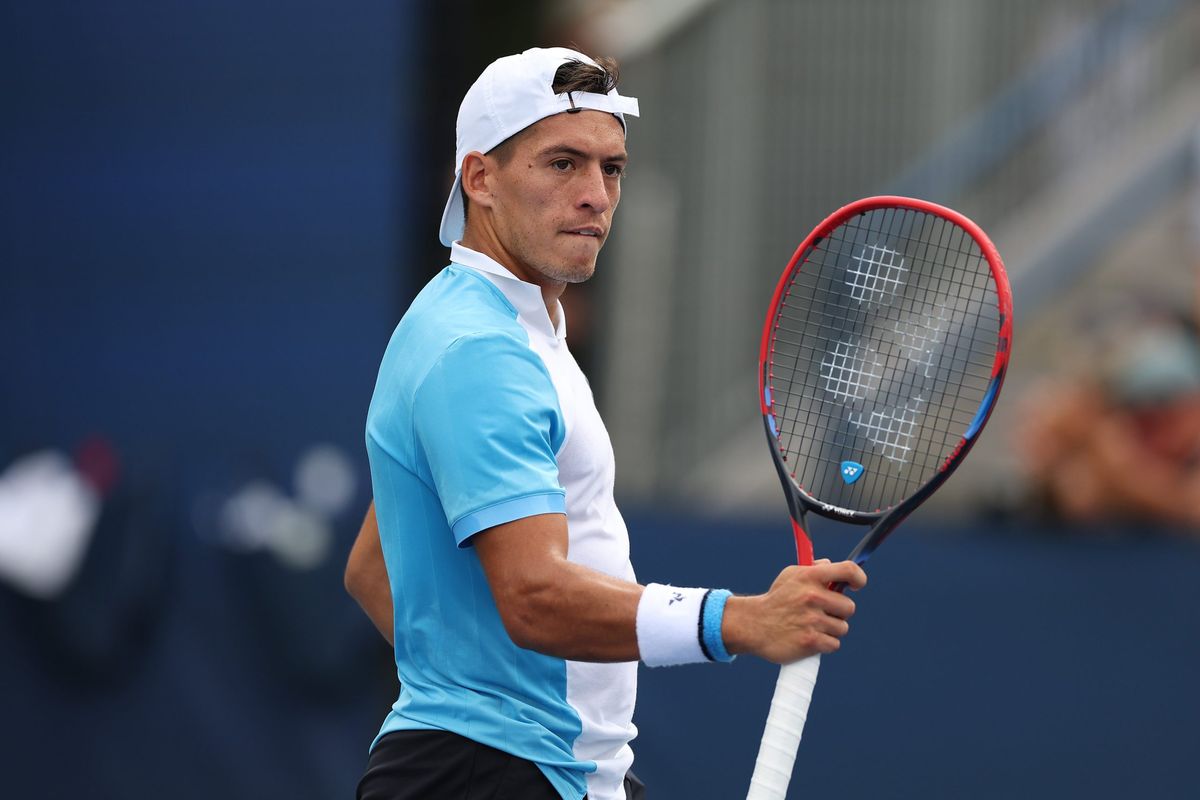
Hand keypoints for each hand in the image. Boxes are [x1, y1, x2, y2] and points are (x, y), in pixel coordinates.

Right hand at [721, 560, 866, 664]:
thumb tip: (832, 565)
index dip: (859, 577)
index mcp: (809, 577)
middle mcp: (812, 596)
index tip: (857, 585)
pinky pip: (834, 644)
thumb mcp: (790, 576)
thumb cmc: (776, 600)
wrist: (753, 625)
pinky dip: (825, 644)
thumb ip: (813, 569)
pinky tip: (810, 638)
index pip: (848, 570)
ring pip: (842, 628)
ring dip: (831, 630)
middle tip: (823, 613)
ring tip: (812, 626)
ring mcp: (812, 620)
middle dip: (839, 612)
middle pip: (849, 607)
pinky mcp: (811, 641)